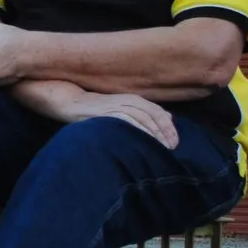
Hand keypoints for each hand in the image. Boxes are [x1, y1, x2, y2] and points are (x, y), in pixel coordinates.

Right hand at [60, 92, 179, 149]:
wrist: (73, 102)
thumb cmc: (98, 110)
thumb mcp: (123, 109)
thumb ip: (142, 114)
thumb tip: (166, 118)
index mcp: (135, 100)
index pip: (159, 113)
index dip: (170, 128)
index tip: (175, 143)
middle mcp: (130, 100)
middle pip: (154, 116)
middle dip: (165, 133)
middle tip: (171, 148)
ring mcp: (118, 104)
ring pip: (143, 117)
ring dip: (154, 133)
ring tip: (161, 147)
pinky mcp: (108, 111)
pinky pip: (127, 119)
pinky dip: (138, 129)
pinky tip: (143, 140)